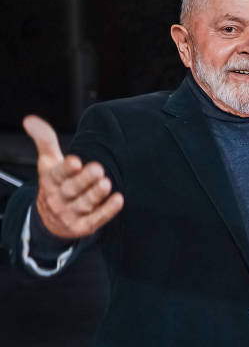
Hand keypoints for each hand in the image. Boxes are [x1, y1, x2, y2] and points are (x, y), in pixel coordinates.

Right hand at [24, 115, 123, 238]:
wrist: (50, 220)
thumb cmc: (55, 184)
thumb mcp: (48, 163)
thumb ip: (45, 141)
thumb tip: (31, 120)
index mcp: (50, 181)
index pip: (57, 174)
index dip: (66, 169)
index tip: (75, 161)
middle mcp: (59, 198)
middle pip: (72, 189)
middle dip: (84, 180)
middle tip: (98, 169)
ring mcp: (70, 214)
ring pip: (84, 204)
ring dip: (96, 195)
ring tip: (107, 184)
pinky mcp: (83, 226)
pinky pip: (95, 220)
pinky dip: (107, 211)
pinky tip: (119, 200)